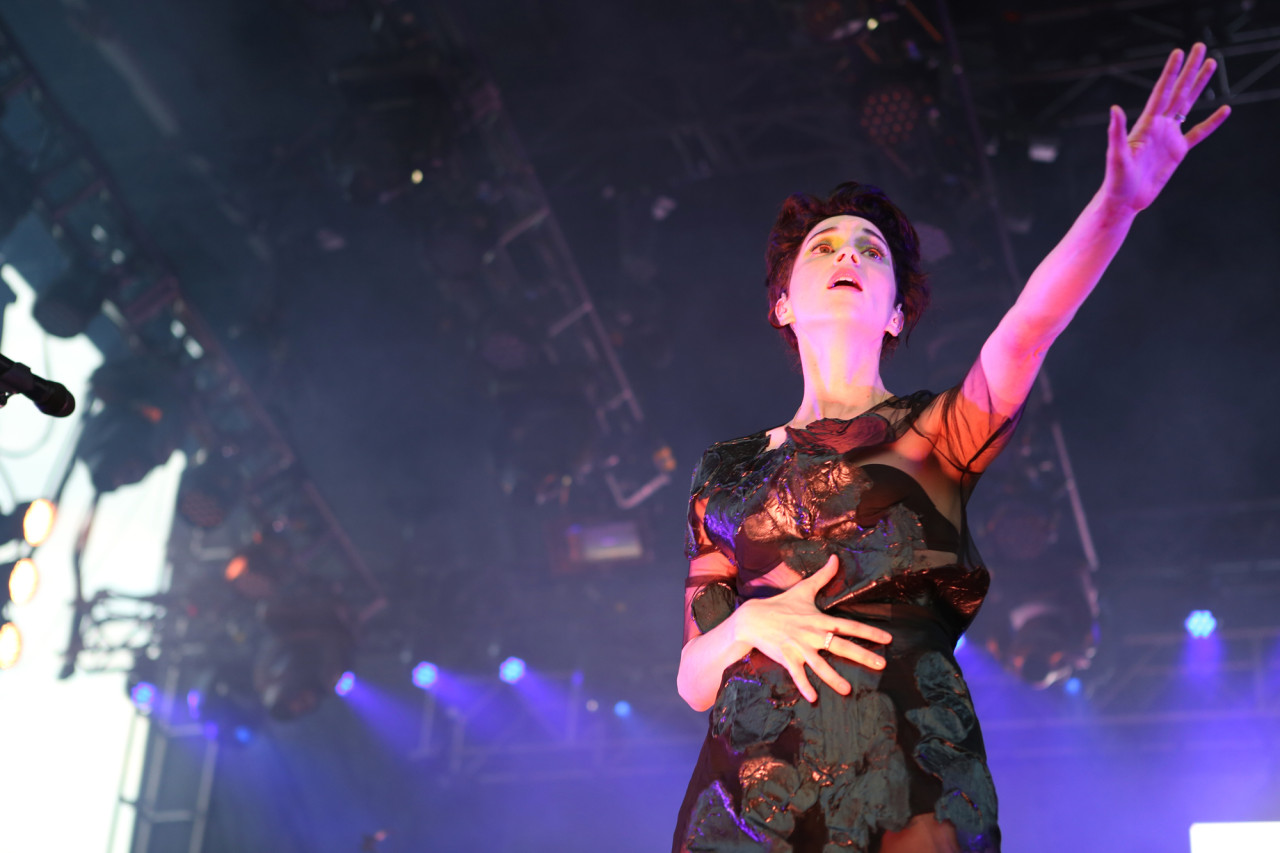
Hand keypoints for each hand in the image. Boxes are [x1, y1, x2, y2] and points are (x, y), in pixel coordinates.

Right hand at [733, 554, 891, 702]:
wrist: (752, 618)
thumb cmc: (780, 604)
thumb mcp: (803, 589)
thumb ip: (823, 576)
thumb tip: (835, 558)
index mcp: (819, 620)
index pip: (849, 625)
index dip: (869, 632)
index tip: (887, 639)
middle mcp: (812, 634)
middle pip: (841, 646)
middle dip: (863, 655)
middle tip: (882, 665)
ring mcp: (799, 647)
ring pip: (820, 665)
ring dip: (833, 678)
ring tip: (847, 690)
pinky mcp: (786, 657)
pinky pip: (797, 674)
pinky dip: (804, 686)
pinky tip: (813, 697)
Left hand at [1102, 43, 1230, 212]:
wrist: (1124, 200)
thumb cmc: (1116, 180)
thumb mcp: (1115, 155)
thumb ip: (1116, 132)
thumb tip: (1114, 109)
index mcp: (1146, 124)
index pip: (1161, 92)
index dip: (1171, 72)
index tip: (1179, 52)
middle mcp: (1159, 125)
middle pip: (1178, 91)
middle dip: (1190, 70)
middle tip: (1201, 47)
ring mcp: (1169, 136)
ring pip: (1188, 105)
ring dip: (1199, 85)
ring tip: (1211, 65)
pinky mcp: (1177, 151)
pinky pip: (1198, 133)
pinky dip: (1212, 122)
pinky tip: (1224, 110)